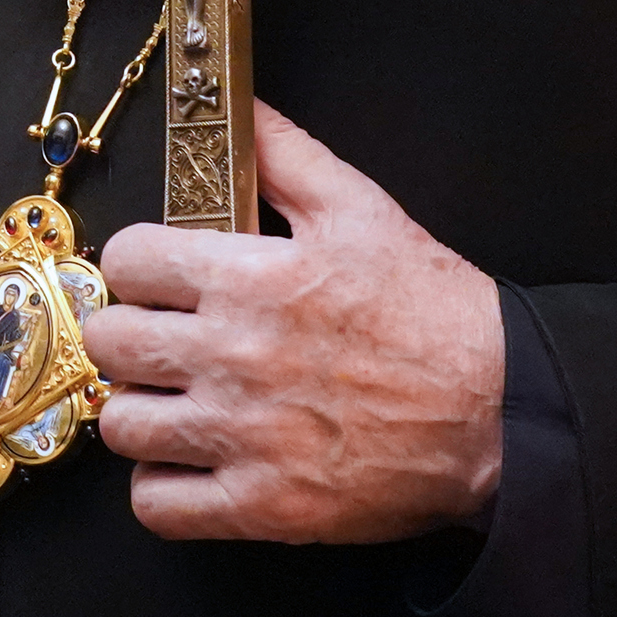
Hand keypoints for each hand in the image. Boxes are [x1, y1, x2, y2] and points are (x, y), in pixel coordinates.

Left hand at [79, 103, 503, 544]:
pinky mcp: (266, 506)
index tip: (157, 279)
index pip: (127, 259)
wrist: (506, 412)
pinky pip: (160, 508)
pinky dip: (162, 490)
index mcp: (249, 278)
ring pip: (122, 425)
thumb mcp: (363, 208)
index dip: (137, 266)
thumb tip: (236, 108)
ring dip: (140, 412)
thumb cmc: (436, 311)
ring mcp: (245, 436)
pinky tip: (190, 465)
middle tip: (160, 340)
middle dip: (127, 335)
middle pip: (109, 342)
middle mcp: (234, 355)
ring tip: (173, 403)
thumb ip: (286, 154)